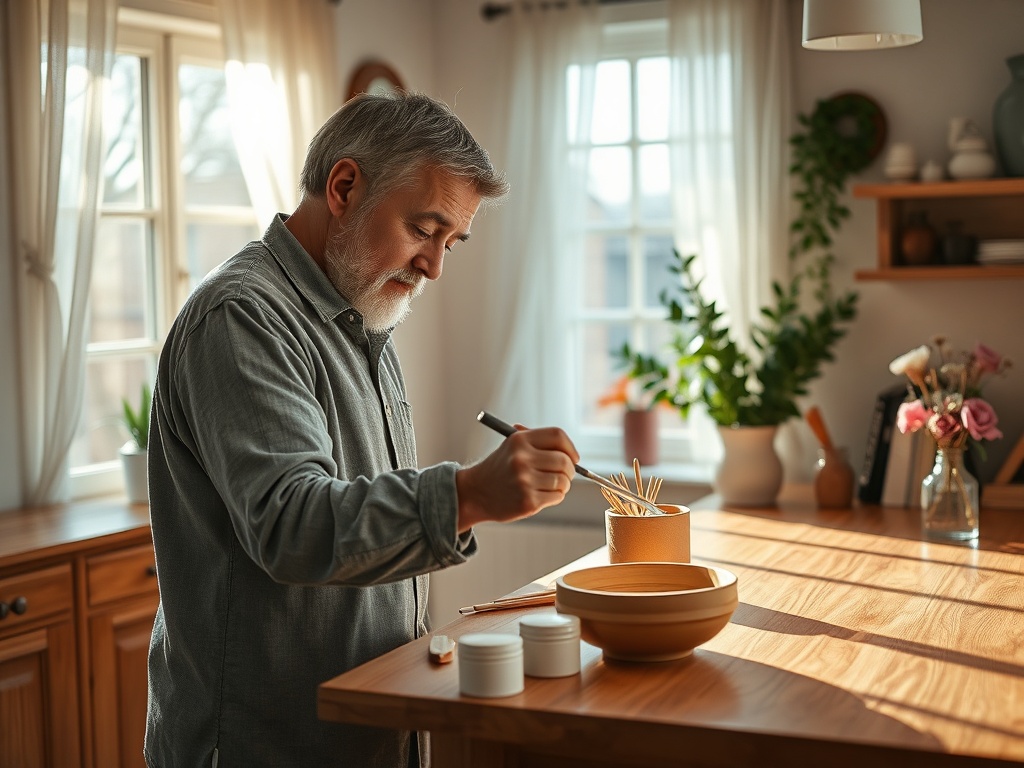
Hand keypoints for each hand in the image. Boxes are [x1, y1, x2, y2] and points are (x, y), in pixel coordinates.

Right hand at [455, 426, 578, 532]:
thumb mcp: (511, 447)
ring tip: (550, 486)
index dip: (570, 447)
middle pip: (564, 460)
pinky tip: (541, 495)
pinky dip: (555, 496)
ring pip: (563, 481)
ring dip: (563, 485)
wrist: (474, 493)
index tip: (573, 458)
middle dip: (570, 470)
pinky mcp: (528, 501)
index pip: (557, 436)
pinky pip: (557, 496)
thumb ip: (537, 443)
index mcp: (519, 440)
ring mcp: (524, 481)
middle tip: (564, 475)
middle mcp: (521, 459)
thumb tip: (569, 451)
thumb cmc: (499, 469)